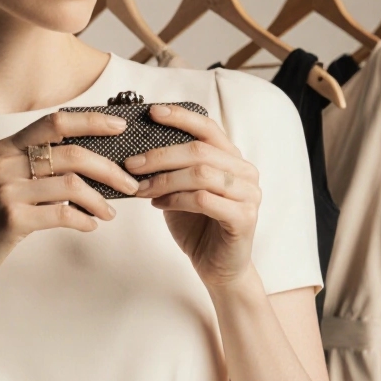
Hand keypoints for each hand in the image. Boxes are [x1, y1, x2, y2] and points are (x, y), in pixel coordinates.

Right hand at [0, 110, 141, 290]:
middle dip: (109, 169)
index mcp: (4, 148)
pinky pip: (62, 214)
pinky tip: (90, 226)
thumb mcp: (3, 182)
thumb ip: (33, 167)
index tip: (119, 127)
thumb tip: (87, 162)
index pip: (54, 122)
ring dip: (99, 200)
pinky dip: (83, 220)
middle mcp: (4, 163)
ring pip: (71, 184)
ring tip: (110, 212)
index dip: (91, 120)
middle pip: (71, 153)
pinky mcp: (11, 219)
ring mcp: (6, 190)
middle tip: (130, 184)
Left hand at [125, 104, 260, 286]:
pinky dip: (176, 199)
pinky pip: (204, 199)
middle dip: (160, 155)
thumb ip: (170, 170)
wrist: (219, 269)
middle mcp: (245, 172)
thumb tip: (136, 150)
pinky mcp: (244, 217)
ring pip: (201, 174)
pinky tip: (159, 205)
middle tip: (131, 163)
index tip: (152, 112)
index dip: (181, 117)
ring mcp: (248, 194)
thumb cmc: (198, 226)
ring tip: (141, 188)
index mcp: (231, 159)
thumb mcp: (179, 191)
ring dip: (165, 180)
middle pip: (199, 151)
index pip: (208, 128)